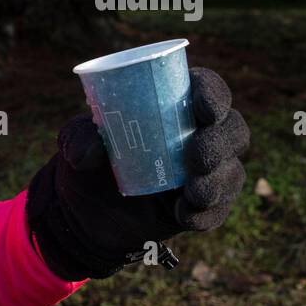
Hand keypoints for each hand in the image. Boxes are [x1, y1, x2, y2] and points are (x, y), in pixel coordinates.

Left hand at [25, 67, 250, 280]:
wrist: (82, 215)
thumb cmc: (85, 164)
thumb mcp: (73, 144)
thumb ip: (78, 139)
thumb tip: (90, 152)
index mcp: (173, 108)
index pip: (206, 89)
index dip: (213, 93)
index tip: (204, 108)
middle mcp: (197, 136)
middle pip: (232, 129)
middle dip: (221, 141)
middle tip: (197, 156)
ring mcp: (203, 173)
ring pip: (231, 170)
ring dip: (217, 180)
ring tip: (193, 191)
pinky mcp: (201, 207)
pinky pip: (218, 210)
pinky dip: (206, 213)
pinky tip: (185, 216)